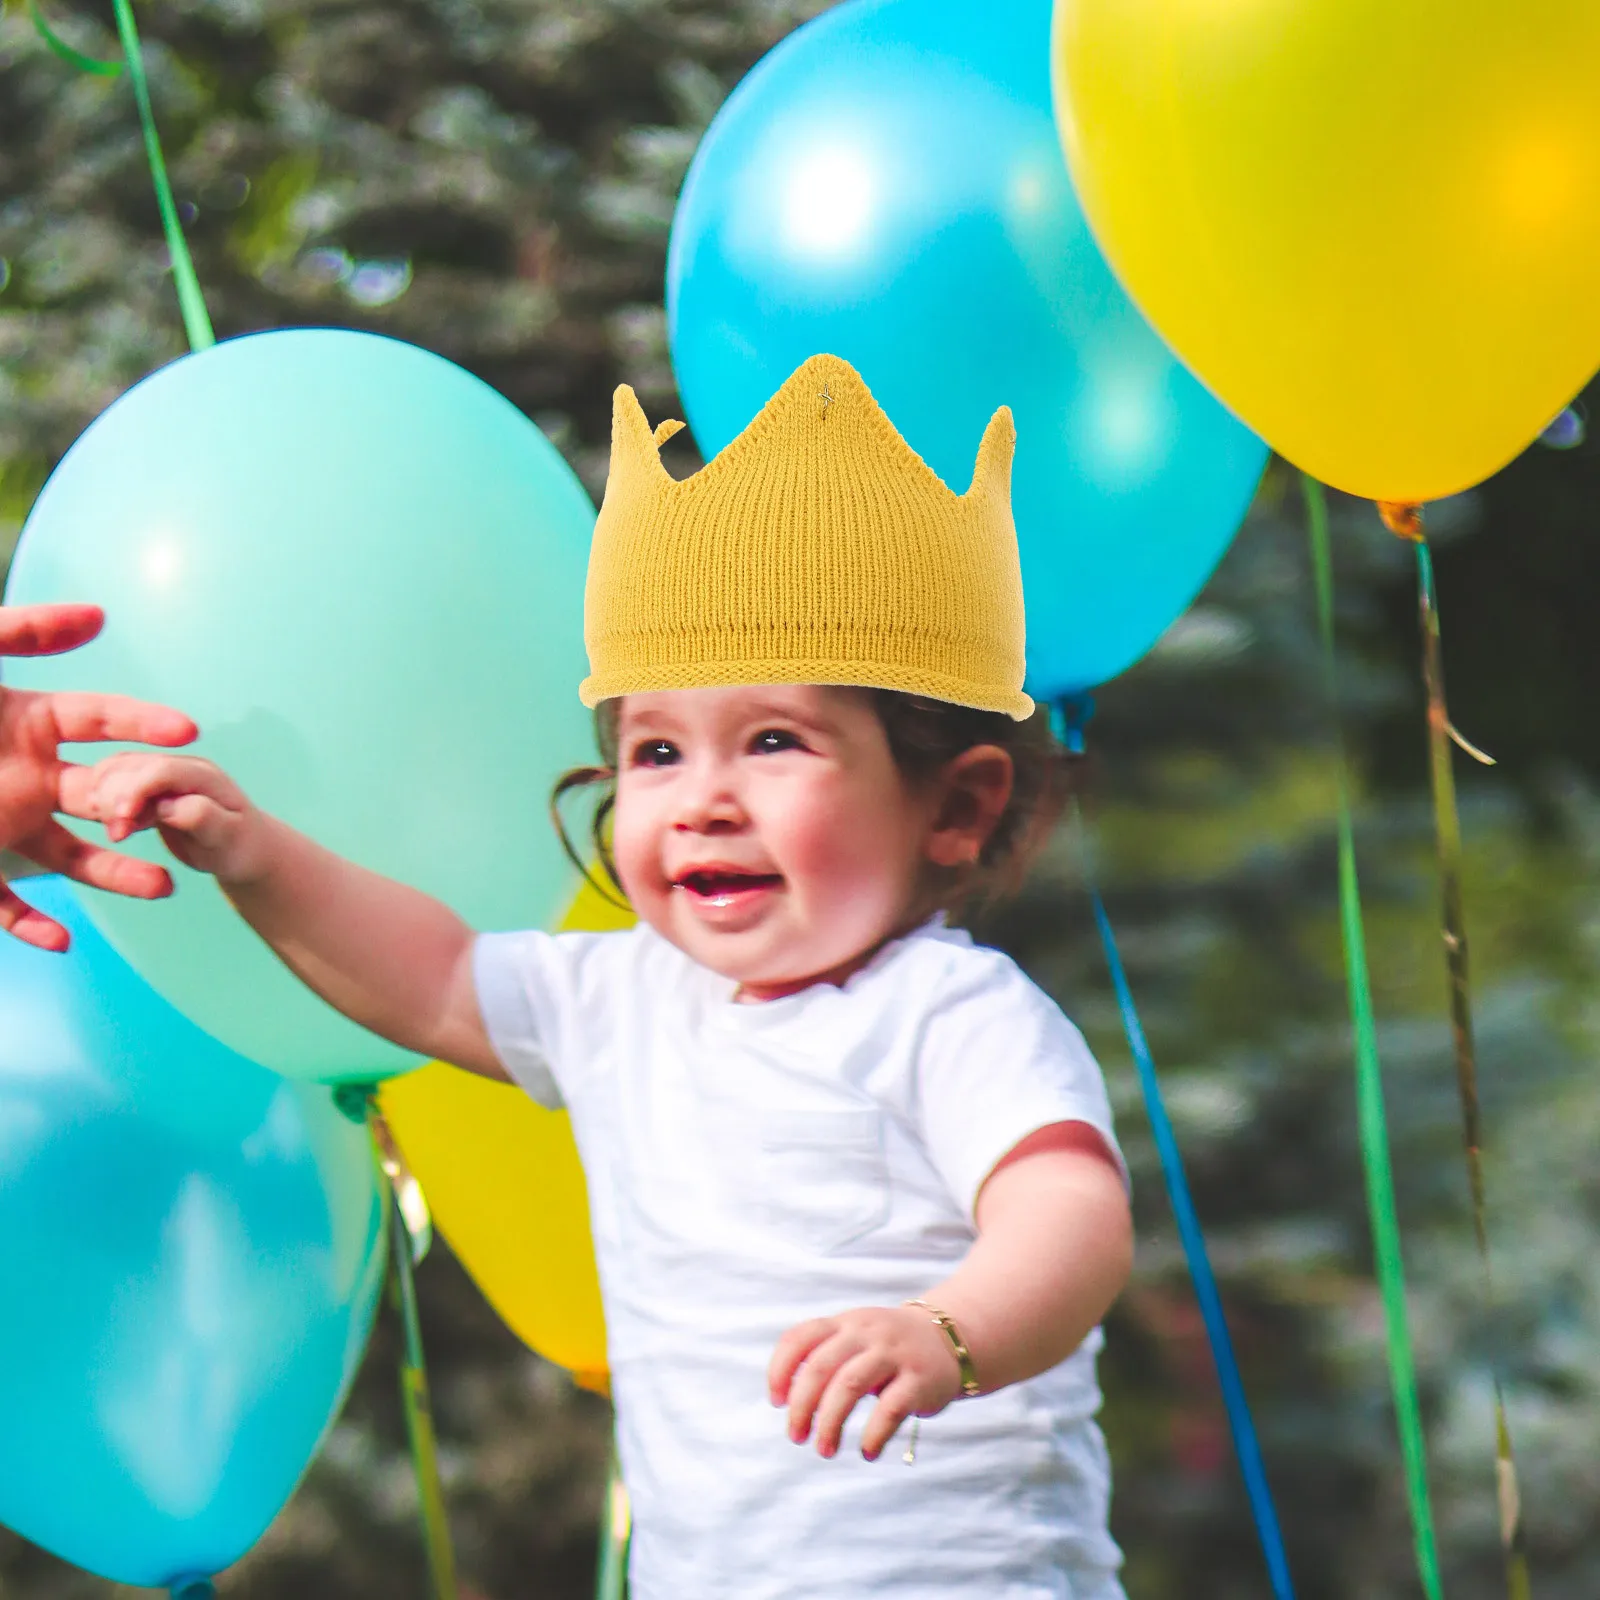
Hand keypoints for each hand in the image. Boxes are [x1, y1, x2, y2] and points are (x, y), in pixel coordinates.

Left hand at [0, 603, 197, 948]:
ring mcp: (1, 825)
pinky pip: (3, 906)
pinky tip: (61, 940)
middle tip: (184, 816)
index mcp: (30, 725)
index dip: (144, 723)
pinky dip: (30, 926)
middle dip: (151, 808)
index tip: (187, 730)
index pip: (103, 723)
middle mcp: (27, 777)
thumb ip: (22, 631)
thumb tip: (98, 614)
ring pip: (73, 857)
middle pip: (106, 795)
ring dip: (117, 875)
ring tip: (162, 889)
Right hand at [64, 751, 267, 884]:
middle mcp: (177, 766)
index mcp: (202, 775)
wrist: (243, 849)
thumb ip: (201, 817)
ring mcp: (159, 775)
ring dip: (105, 799)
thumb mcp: (228, 837)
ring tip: (118, 832)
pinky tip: (114, 826)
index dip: (135, 791)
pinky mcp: (145, 788)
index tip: (122, 820)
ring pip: (113, 772)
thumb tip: (168, 806)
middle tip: (118, 835)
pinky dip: (105, 804)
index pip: (160, 771)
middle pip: (129, 767)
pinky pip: (112, 786)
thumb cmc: (240, 846)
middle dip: (114, 798)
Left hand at [768, 1305, 965, 1461]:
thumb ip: (824, 1357)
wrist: (951, 1339)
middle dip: (801, 1406)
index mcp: (845, 1323)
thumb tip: (786, 1399)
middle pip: (820, 1367)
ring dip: (830, 1423)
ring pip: (849, 1385)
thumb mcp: (856, 1339)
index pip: (800, 1337)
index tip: (775, 1402)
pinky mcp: (919, 1380)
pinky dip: (873, 1434)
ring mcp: (894, 1353)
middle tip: (796, 1436)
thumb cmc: (888, 1348)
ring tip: (824, 1449)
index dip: (780, 1369)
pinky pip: (890, 1409)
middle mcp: (866, 1333)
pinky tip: (867, 1451)